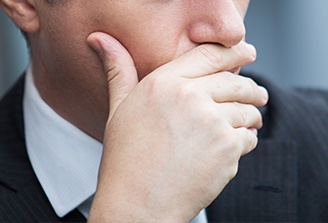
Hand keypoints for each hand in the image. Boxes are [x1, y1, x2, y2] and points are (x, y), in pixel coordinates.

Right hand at [87, 32, 267, 221]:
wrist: (137, 204)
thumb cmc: (126, 158)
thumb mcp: (119, 109)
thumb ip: (118, 71)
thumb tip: (99, 39)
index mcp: (164, 83)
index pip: (210, 54)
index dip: (235, 51)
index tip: (247, 51)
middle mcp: (190, 97)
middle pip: (237, 81)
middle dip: (251, 88)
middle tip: (257, 93)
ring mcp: (212, 123)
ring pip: (248, 110)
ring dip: (250, 116)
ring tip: (247, 122)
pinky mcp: (227, 149)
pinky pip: (249, 137)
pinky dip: (246, 140)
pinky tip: (232, 147)